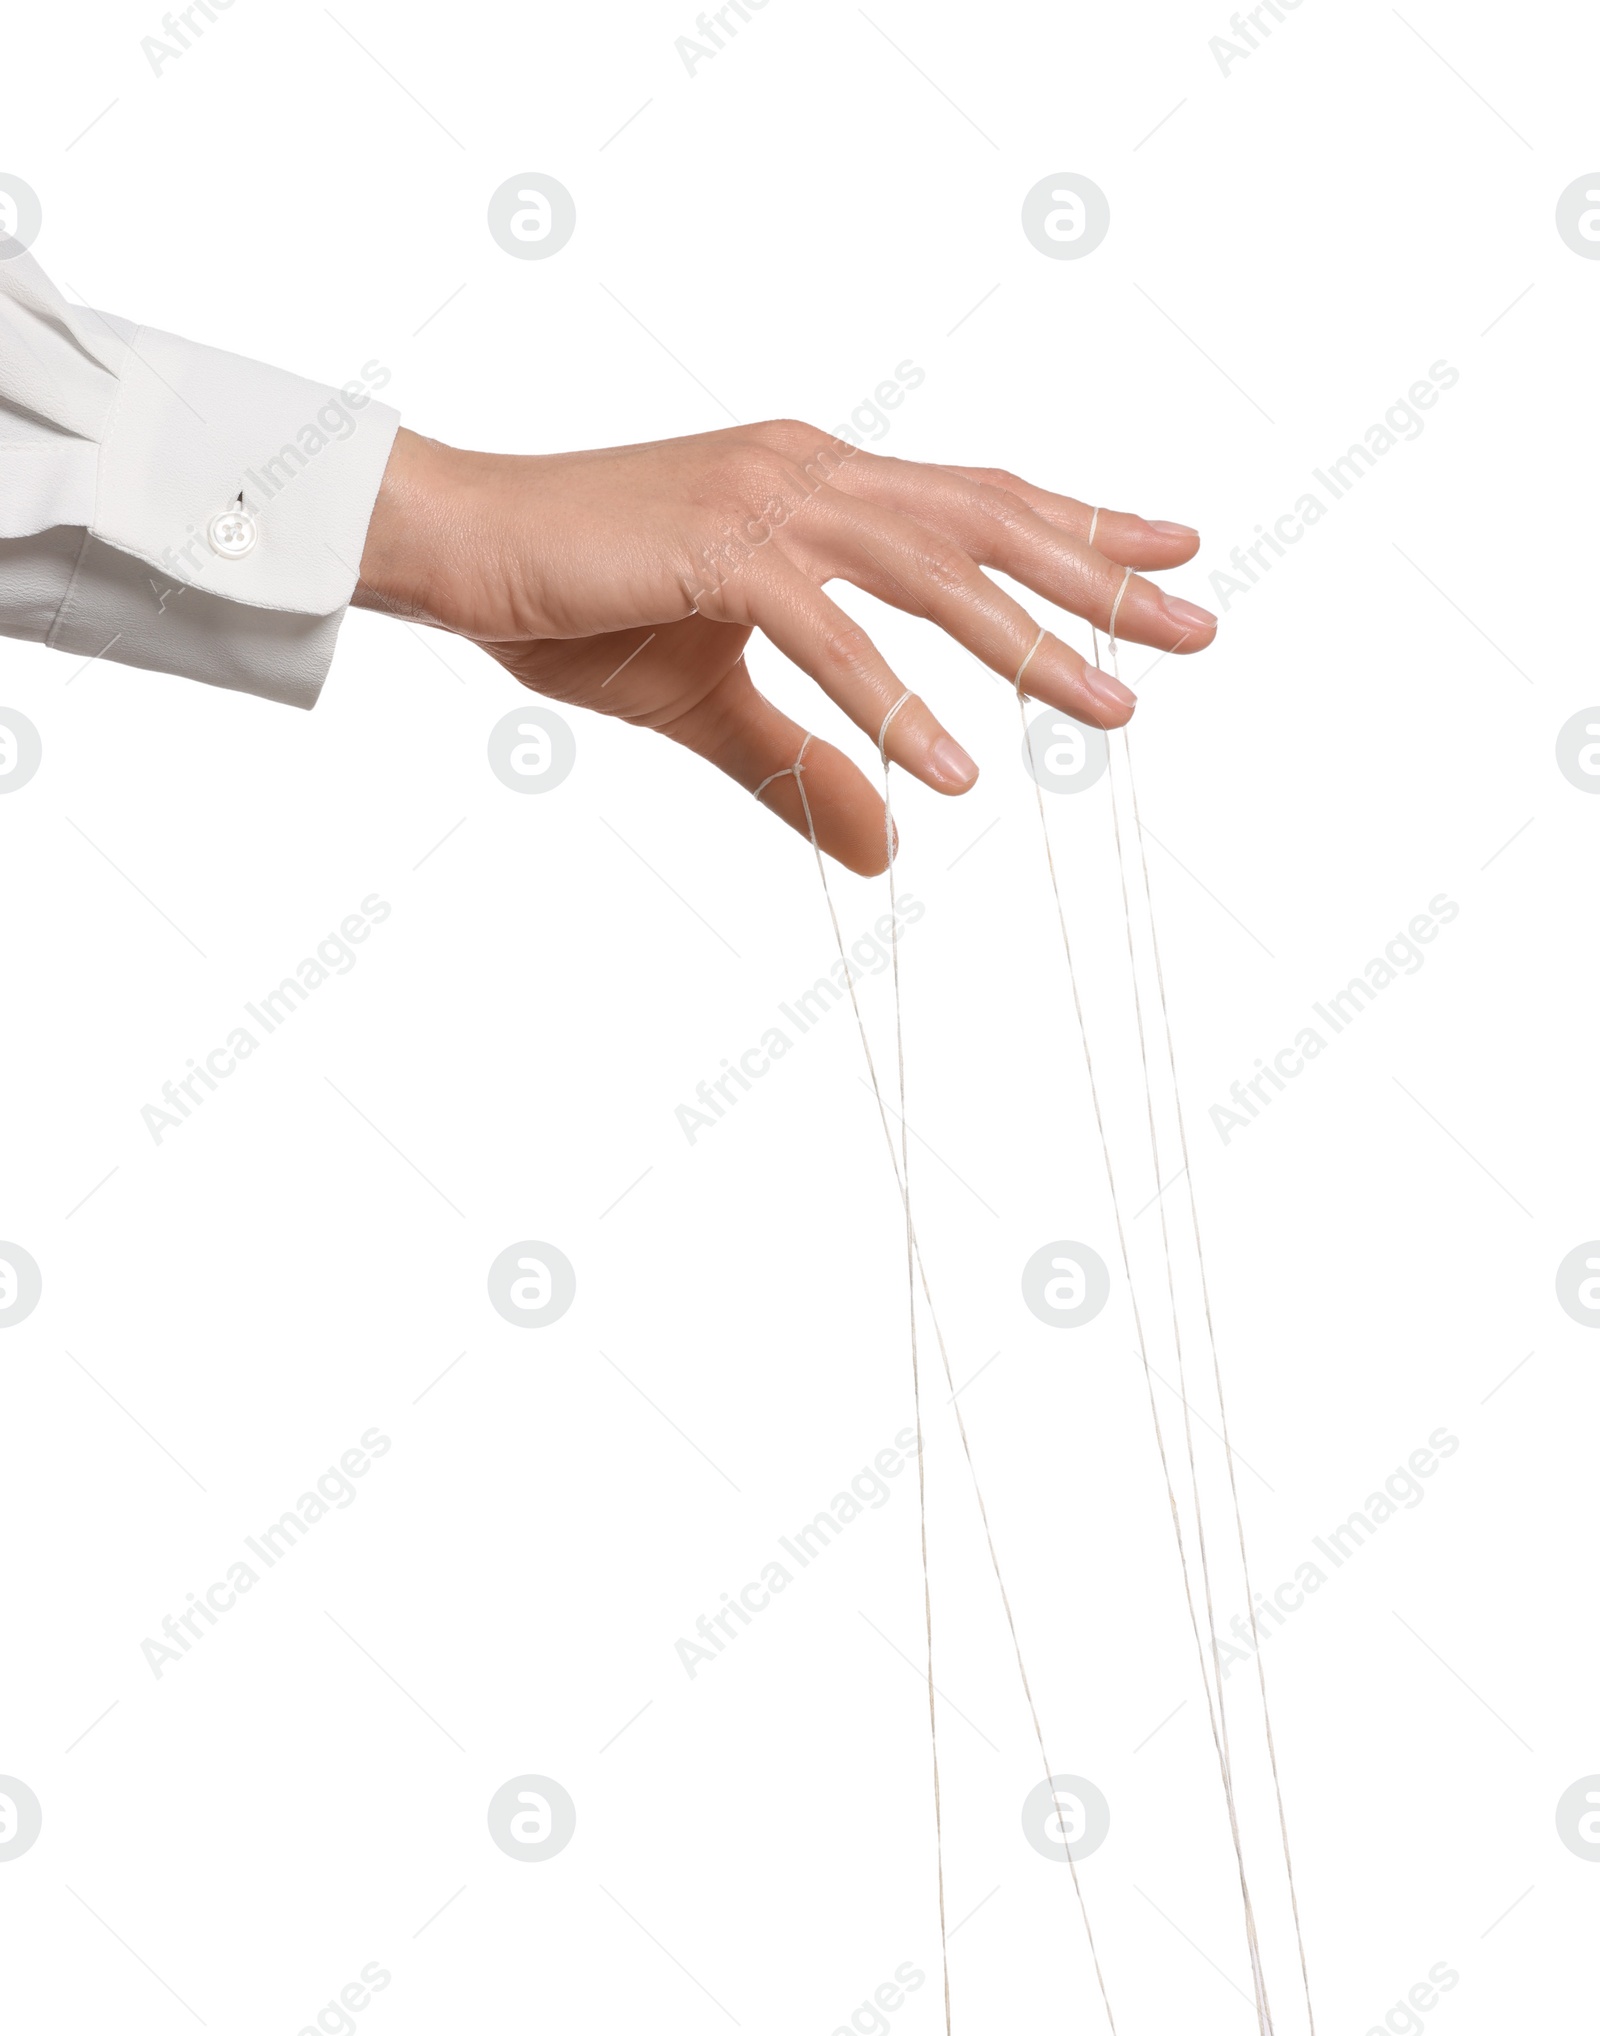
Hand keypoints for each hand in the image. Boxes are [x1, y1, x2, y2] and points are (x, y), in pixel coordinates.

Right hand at [355, 420, 1215, 873]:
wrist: (456, 546)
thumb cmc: (576, 606)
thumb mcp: (711, 703)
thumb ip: (806, 767)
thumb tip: (893, 850)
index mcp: (818, 488)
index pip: (977, 503)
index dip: (1083, 528)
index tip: (1173, 557)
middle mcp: (812, 473)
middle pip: (988, 523)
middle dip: (1099, 578)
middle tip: (1197, 630)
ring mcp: (767, 500)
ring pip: (931, 570)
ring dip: (1027, 644)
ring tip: (1109, 714)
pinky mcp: (715, 547)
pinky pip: (827, 634)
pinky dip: (893, 702)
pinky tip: (952, 771)